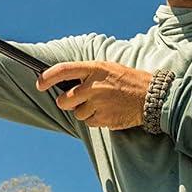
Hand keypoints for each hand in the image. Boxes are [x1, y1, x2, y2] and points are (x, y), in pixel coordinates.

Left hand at [36, 61, 153, 129]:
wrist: (152, 96)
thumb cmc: (129, 81)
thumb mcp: (109, 69)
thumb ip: (88, 74)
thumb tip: (67, 82)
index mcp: (95, 69)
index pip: (64, 70)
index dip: (48, 77)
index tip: (39, 84)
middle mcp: (94, 86)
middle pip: (64, 100)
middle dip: (66, 103)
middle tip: (74, 101)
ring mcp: (99, 103)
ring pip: (77, 114)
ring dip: (85, 111)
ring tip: (102, 104)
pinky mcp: (104, 119)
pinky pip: (89, 123)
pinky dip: (95, 119)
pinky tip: (108, 111)